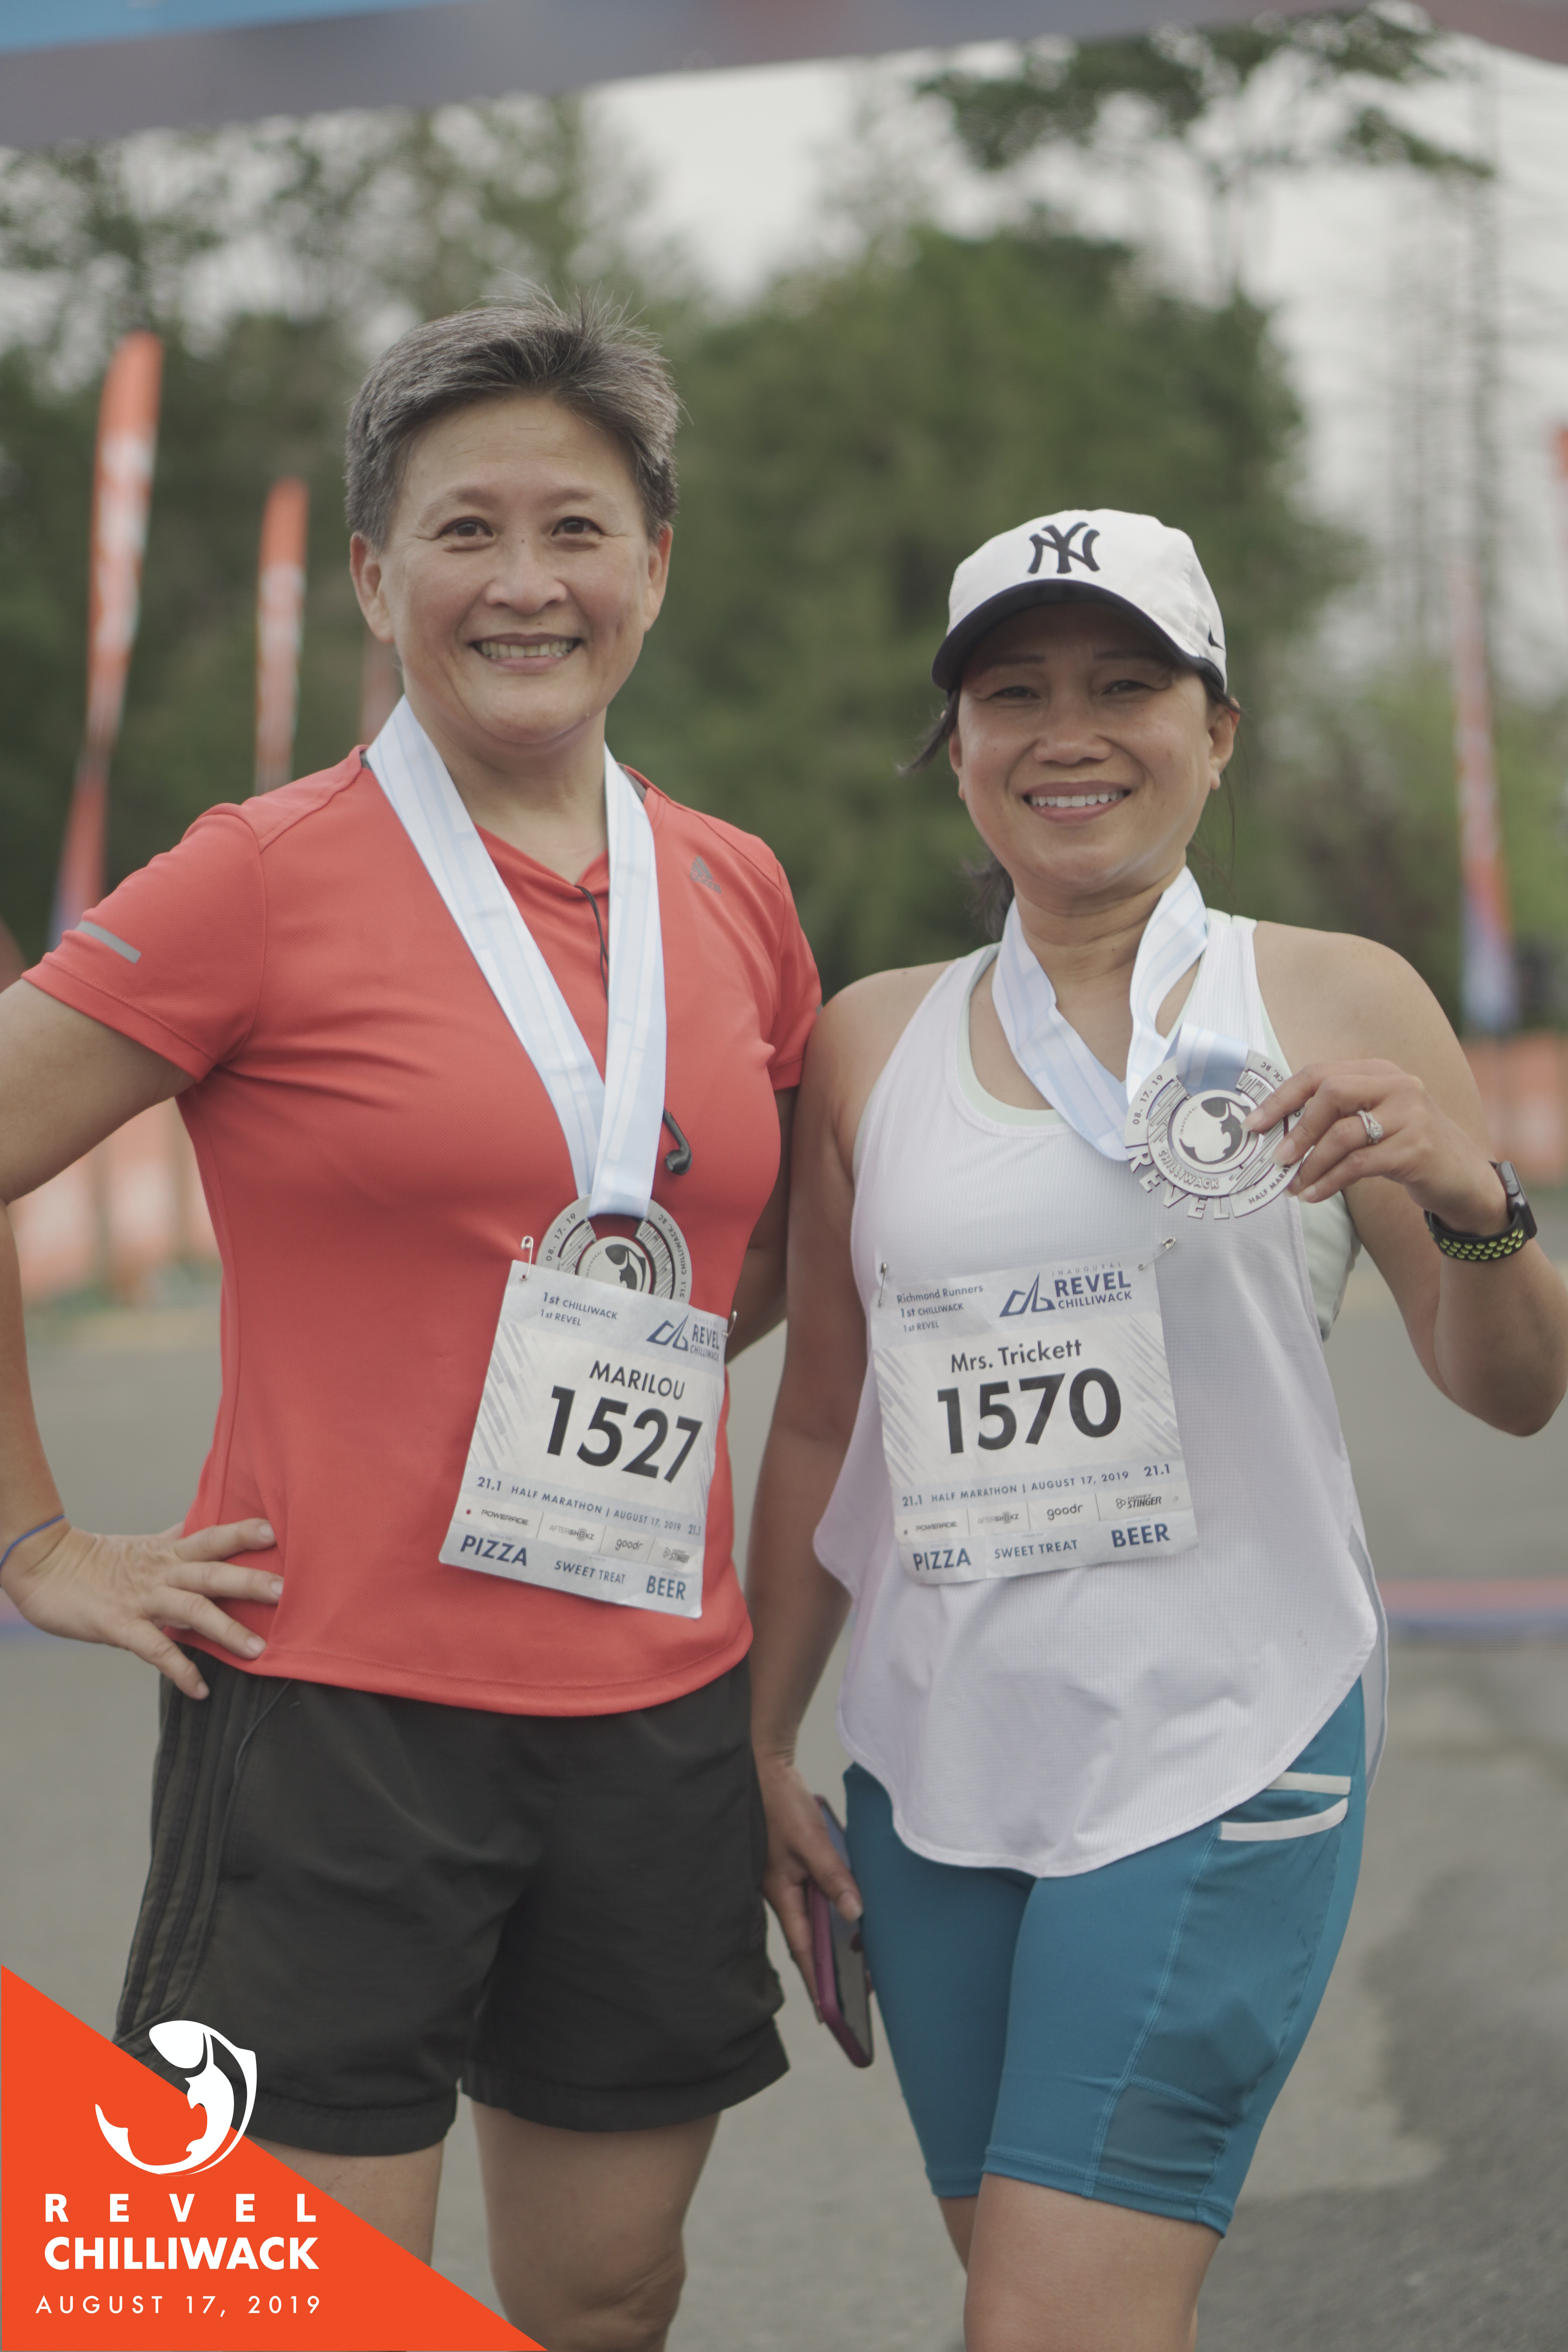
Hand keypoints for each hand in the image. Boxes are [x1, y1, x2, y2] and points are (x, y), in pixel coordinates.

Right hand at [0, 1516, 280, 1697]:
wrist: (44, 1569)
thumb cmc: (97, 1561)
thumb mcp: (142, 1547)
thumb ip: (175, 1541)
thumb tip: (201, 1526)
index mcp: (167, 1552)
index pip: (210, 1537)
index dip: (240, 1532)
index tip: (274, 1530)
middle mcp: (160, 1573)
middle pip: (210, 1572)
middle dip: (247, 1581)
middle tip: (284, 1590)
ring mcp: (140, 1599)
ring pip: (190, 1610)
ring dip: (225, 1630)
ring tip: (257, 1650)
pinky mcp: (119, 1626)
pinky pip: (156, 1650)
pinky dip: (180, 1670)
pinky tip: (200, 1689)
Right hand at [755, 1751, 862, 2013]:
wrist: (764, 1767)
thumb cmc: (780, 1803)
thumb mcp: (812, 1842)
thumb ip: (833, 1877)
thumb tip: (856, 1913)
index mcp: (781, 1894)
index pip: (802, 1949)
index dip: (816, 1981)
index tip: (829, 2013)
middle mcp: (782, 1892)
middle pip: (808, 1938)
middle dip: (829, 1965)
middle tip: (858, 1989)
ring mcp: (786, 1879)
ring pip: (812, 1917)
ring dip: (833, 1936)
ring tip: (861, 1957)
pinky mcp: (792, 1864)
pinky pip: (812, 1896)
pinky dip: (830, 1908)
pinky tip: (850, 1910)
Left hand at [1248, 1058, 1507, 1230]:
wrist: (1464, 1179)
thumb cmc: (1406, 1149)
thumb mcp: (1373, 1123)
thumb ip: (1335, 1118)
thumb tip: (1278, 1134)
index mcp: (1379, 1072)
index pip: (1319, 1073)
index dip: (1282, 1098)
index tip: (1255, 1124)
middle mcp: (1398, 1085)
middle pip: (1331, 1094)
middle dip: (1297, 1128)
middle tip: (1276, 1158)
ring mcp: (1411, 1115)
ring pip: (1343, 1134)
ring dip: (1311, 1164)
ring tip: (1293, 1185)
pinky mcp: (1417, 1149)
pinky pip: (1359, 1164)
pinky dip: (1330, 1181)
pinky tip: (1314, 1194)